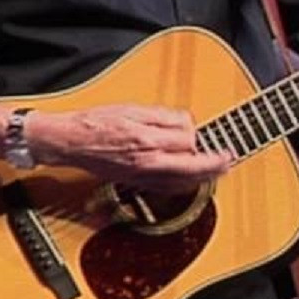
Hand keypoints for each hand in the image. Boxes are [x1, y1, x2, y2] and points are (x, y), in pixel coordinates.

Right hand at [31, 105, 233, 193]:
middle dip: (215, 164)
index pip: (188, 141)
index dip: (198, 134)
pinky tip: (191, 180)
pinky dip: (184, 185)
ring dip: (203, 177)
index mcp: (147, 140)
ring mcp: (142, 176)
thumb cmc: (96, 123)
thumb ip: (162, 116)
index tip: (204, 131)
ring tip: (218, 170)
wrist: (69, 142)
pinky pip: (167, 189)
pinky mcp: (136, 183)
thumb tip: (186, 122)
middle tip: (229, 158)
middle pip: (192, 168)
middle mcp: (147, 162)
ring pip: (182, 182)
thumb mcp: (132, 109)